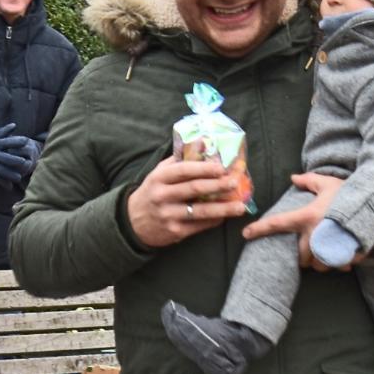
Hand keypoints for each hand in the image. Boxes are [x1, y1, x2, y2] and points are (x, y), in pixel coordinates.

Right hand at [0, 124, 37, 186]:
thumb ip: (4, 131)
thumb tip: (14, 125)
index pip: (8, 142)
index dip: (17, 141)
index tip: (27, 141)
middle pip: (5, 158)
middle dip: (14, 160)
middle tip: (24, 162)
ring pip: (1, 170)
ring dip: (10, 174)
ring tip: (19, 178)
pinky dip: (2, 183)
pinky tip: (10, 187)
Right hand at [127, 156, 247, 247]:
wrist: (133, 222)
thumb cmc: (153, 192)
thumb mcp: (159, 173)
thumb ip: (180, 159)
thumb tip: (203, 142)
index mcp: (159, 178)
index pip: (183, 171)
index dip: (204, 168)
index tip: (222, 167)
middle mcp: (162, 196)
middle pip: (193, 189)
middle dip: (217, 186)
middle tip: (235, 182)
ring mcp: (168, 215)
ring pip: (199, 211)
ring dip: (222, 209)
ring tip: (240, 207)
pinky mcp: (174, 232)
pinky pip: (199, 226)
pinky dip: (214, 221)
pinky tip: (226, 216)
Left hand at [243, 173, 349, 268]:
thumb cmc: (350, 192)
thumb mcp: (328, 183)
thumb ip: (309, 181)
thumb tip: (293, 178)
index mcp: (306, 216)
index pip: (277, 223)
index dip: (259, 229)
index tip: (246, 234)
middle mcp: (315, 234)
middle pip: (300, 257)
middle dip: (303, 257)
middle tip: (310, 248)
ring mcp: (330, 247)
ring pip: (318, 266)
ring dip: (320, 262)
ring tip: (326, 252)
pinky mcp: (346, 255)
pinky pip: (337, 266)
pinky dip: (339, 263)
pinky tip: (343, 253)